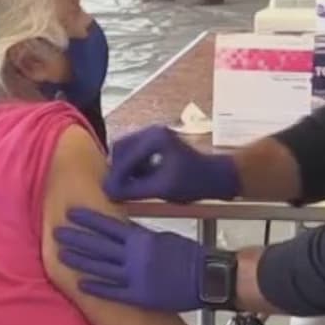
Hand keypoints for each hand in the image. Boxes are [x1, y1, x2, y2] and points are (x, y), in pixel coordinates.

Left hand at [56, 208, 206, 311]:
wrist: (206, 277)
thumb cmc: (188, 255)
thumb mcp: (164, 237)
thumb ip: (142, 235)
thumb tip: (125, 231)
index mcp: (141, 239)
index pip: (108, 226)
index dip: (88, 220)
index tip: (71, 213)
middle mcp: (133, 256)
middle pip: (98, 246)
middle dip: (76, 239)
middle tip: (57, 233)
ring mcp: (133, 277)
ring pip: (100, 268)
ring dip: (79, 262)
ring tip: (62, 255)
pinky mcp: (137, 296)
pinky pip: (111, 291)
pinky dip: (95, 288)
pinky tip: (80, 284)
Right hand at [105, 126, 239, 202]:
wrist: (217, 177)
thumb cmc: (195, 182)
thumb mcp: (162, 189)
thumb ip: (134, 190)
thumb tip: (109, 192)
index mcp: (155, 137)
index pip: (125, 156)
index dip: (115, 176)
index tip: (108, 192)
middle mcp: (153, 131)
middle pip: (121, 148)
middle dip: (117, 170)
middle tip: (114, 189)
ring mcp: (154, 135)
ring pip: (127, 151)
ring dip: (123, 169)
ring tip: (124, 188)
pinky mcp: (156, 143)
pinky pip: (135, 153)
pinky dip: (132, 167)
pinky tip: (135, 183)